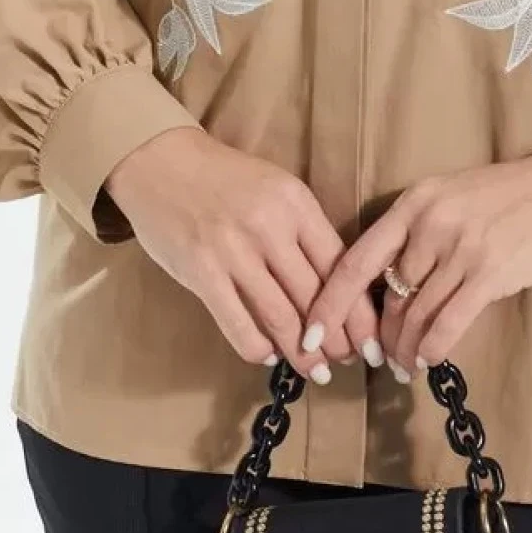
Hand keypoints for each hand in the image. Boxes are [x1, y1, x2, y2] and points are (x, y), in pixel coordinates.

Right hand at [102, 128, 383, 382]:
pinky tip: (269, 355)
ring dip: (303, 353)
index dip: (358, 311)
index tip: (370, 339)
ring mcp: (234, 251)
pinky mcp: (201, 273)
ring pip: (281, 317)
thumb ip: (304, 232)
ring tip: (315, 371)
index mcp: (296, 204)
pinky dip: (259, 348)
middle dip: (336, 339)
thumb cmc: (226, 179)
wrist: (161, 161)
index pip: (340, 266)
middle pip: (315, 297)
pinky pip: (239, 325)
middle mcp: (270, 227)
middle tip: (345, 362)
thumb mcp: (277, 190)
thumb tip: (336, 287)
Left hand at [299, 140, 531, 379]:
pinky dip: (431, 348)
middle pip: (388, 295)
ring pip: (415, 314)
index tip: (310, 331)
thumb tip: (390, 287)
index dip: (329, 301)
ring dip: (404, 349)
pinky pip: (447, 323)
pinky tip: (426, 360)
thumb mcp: (454, 199)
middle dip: (377, 335)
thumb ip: (419, 233)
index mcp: (415, 202)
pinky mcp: (491, 272)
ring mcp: (461, 247)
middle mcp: (431, 222)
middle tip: (375, 359)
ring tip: (403, 366)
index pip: (356, 259)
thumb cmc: (513, 197)